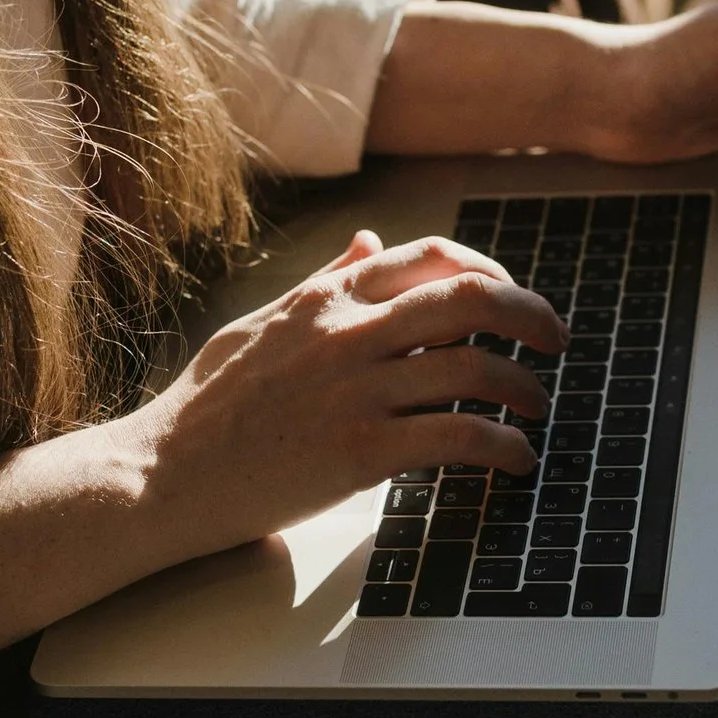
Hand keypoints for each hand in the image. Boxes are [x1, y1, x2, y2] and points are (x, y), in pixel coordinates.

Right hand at [122, 232, 567, 556]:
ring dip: (524, 388)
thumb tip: (369, 241)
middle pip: (471, 300)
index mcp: (325, 299)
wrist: (161, 475)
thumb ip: (323, 283)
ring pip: (476, 368)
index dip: (491, 272)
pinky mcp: (360, 452)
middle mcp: (346, 333)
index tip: (514, 300)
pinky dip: (504, 446)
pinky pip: (459, 437)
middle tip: (556, 342)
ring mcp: (355, 392)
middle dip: (531, 316)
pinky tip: (516, 459)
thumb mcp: (262, 324)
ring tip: (536, 407)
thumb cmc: (207, 407)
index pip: (432, 258)